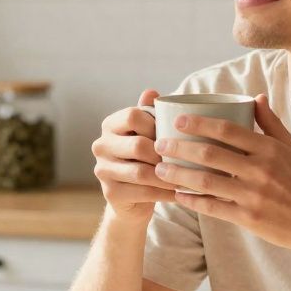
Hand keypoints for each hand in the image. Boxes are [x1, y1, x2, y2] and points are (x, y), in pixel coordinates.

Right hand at [91, 88, 177, 222]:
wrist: (133, 198)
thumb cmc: (145, 159)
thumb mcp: (148, 134)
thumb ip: (150, 113)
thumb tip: (152, 92)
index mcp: (110, 125)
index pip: (132, 116)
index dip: (156, 125)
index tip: (173, 134)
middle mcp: (101, 145)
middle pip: (138, 145)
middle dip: (164, 154)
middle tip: (186, 159)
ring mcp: (103, 170)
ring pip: (141, 172)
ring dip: (168, 175)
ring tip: (188, 177)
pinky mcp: (110, 193)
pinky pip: (143, 193)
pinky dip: (165, 193)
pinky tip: (180, 192)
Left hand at [153, 93, 290, 253]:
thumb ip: (271, 123)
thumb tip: (255, 97)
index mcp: (270, 149)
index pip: (227, 129)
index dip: (199, 123)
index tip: (177, 120)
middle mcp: (261, 169)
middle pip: (210, 154)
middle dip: (179, 147)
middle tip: (159, 144)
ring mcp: (254, 195)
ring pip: (206, 181)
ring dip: (178, 175)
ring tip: (159, 169)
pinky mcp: (248, 218)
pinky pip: (213, 207)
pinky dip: (192, 201)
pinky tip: (177, 196)